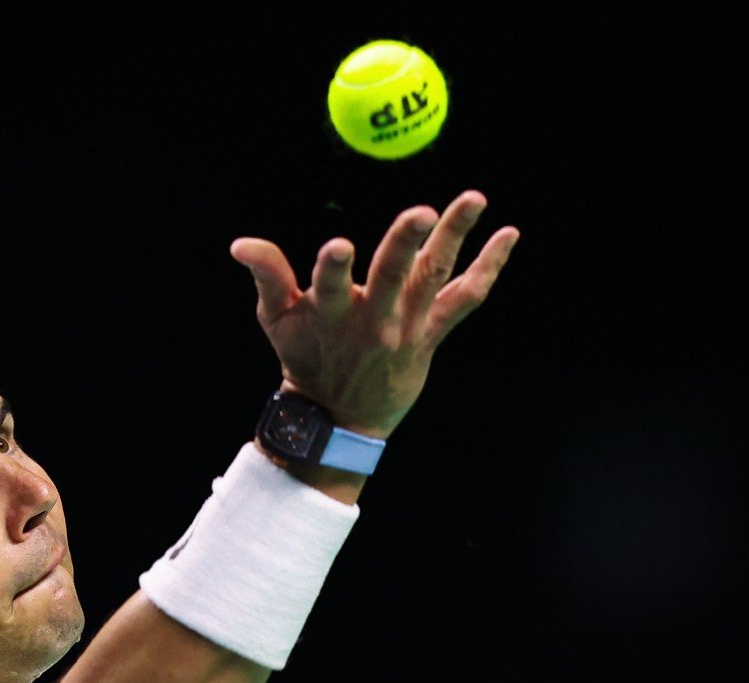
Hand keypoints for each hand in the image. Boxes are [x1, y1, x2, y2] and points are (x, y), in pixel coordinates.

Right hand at [229, 191, 517, 437]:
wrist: (339, 418)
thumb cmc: (304, 358)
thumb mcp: (276, 320)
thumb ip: (266, 276)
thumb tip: (240, 244)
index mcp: (329, 313)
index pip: (329, 286)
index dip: (333, 268)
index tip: (338, 246)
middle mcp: (371, 319)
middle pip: (391, 275)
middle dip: (405, 242)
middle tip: (422, 212)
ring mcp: (405, 327)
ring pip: (434, 278)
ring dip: (456, 236)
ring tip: (475, 198)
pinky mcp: (431, 333)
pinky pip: (465, 299)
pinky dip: (489, 268)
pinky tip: (508, 235)